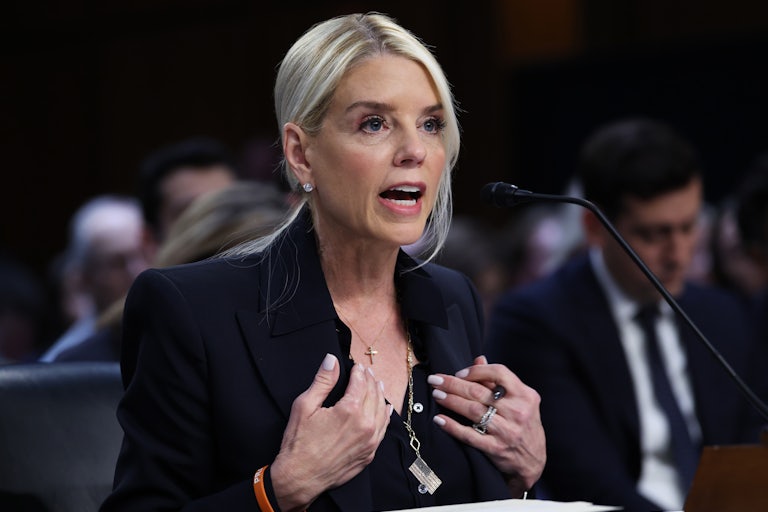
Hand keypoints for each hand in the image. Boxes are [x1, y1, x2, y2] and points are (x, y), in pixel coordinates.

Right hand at [270, 354, 390, 510]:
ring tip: (378, 384)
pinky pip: (383, 430)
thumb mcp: (305, 406)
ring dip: (380, 395)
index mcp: (350, 410)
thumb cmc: (299, 443)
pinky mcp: (369, 454)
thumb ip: (322, 381)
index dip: (358, 372)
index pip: (360, 383)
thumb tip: (331, 360)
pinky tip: (385, 410)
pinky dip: (385, 416)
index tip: (356, 366)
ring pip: (382, 411)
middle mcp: (365, 425)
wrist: (300, 477)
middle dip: (370, 380)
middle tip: (366, 371)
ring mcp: (369, 441)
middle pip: (374, 394)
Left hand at [428, 356, 545, 496]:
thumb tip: (478, 360)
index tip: (459, 373)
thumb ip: (498, 381)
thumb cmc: (523, 424)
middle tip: (435, 380)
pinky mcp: (496, 448)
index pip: (499, 373)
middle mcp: (518, 412)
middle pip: (480, 392)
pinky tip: (440, 419)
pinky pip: (469, 435)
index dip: (476, 371)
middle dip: (453, 384)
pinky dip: (452, 426)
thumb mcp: (519, 400)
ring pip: (473, 411)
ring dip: (451, 401)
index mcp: (525, 395)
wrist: (533, 460)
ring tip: (436, 394)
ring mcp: (507, 431)